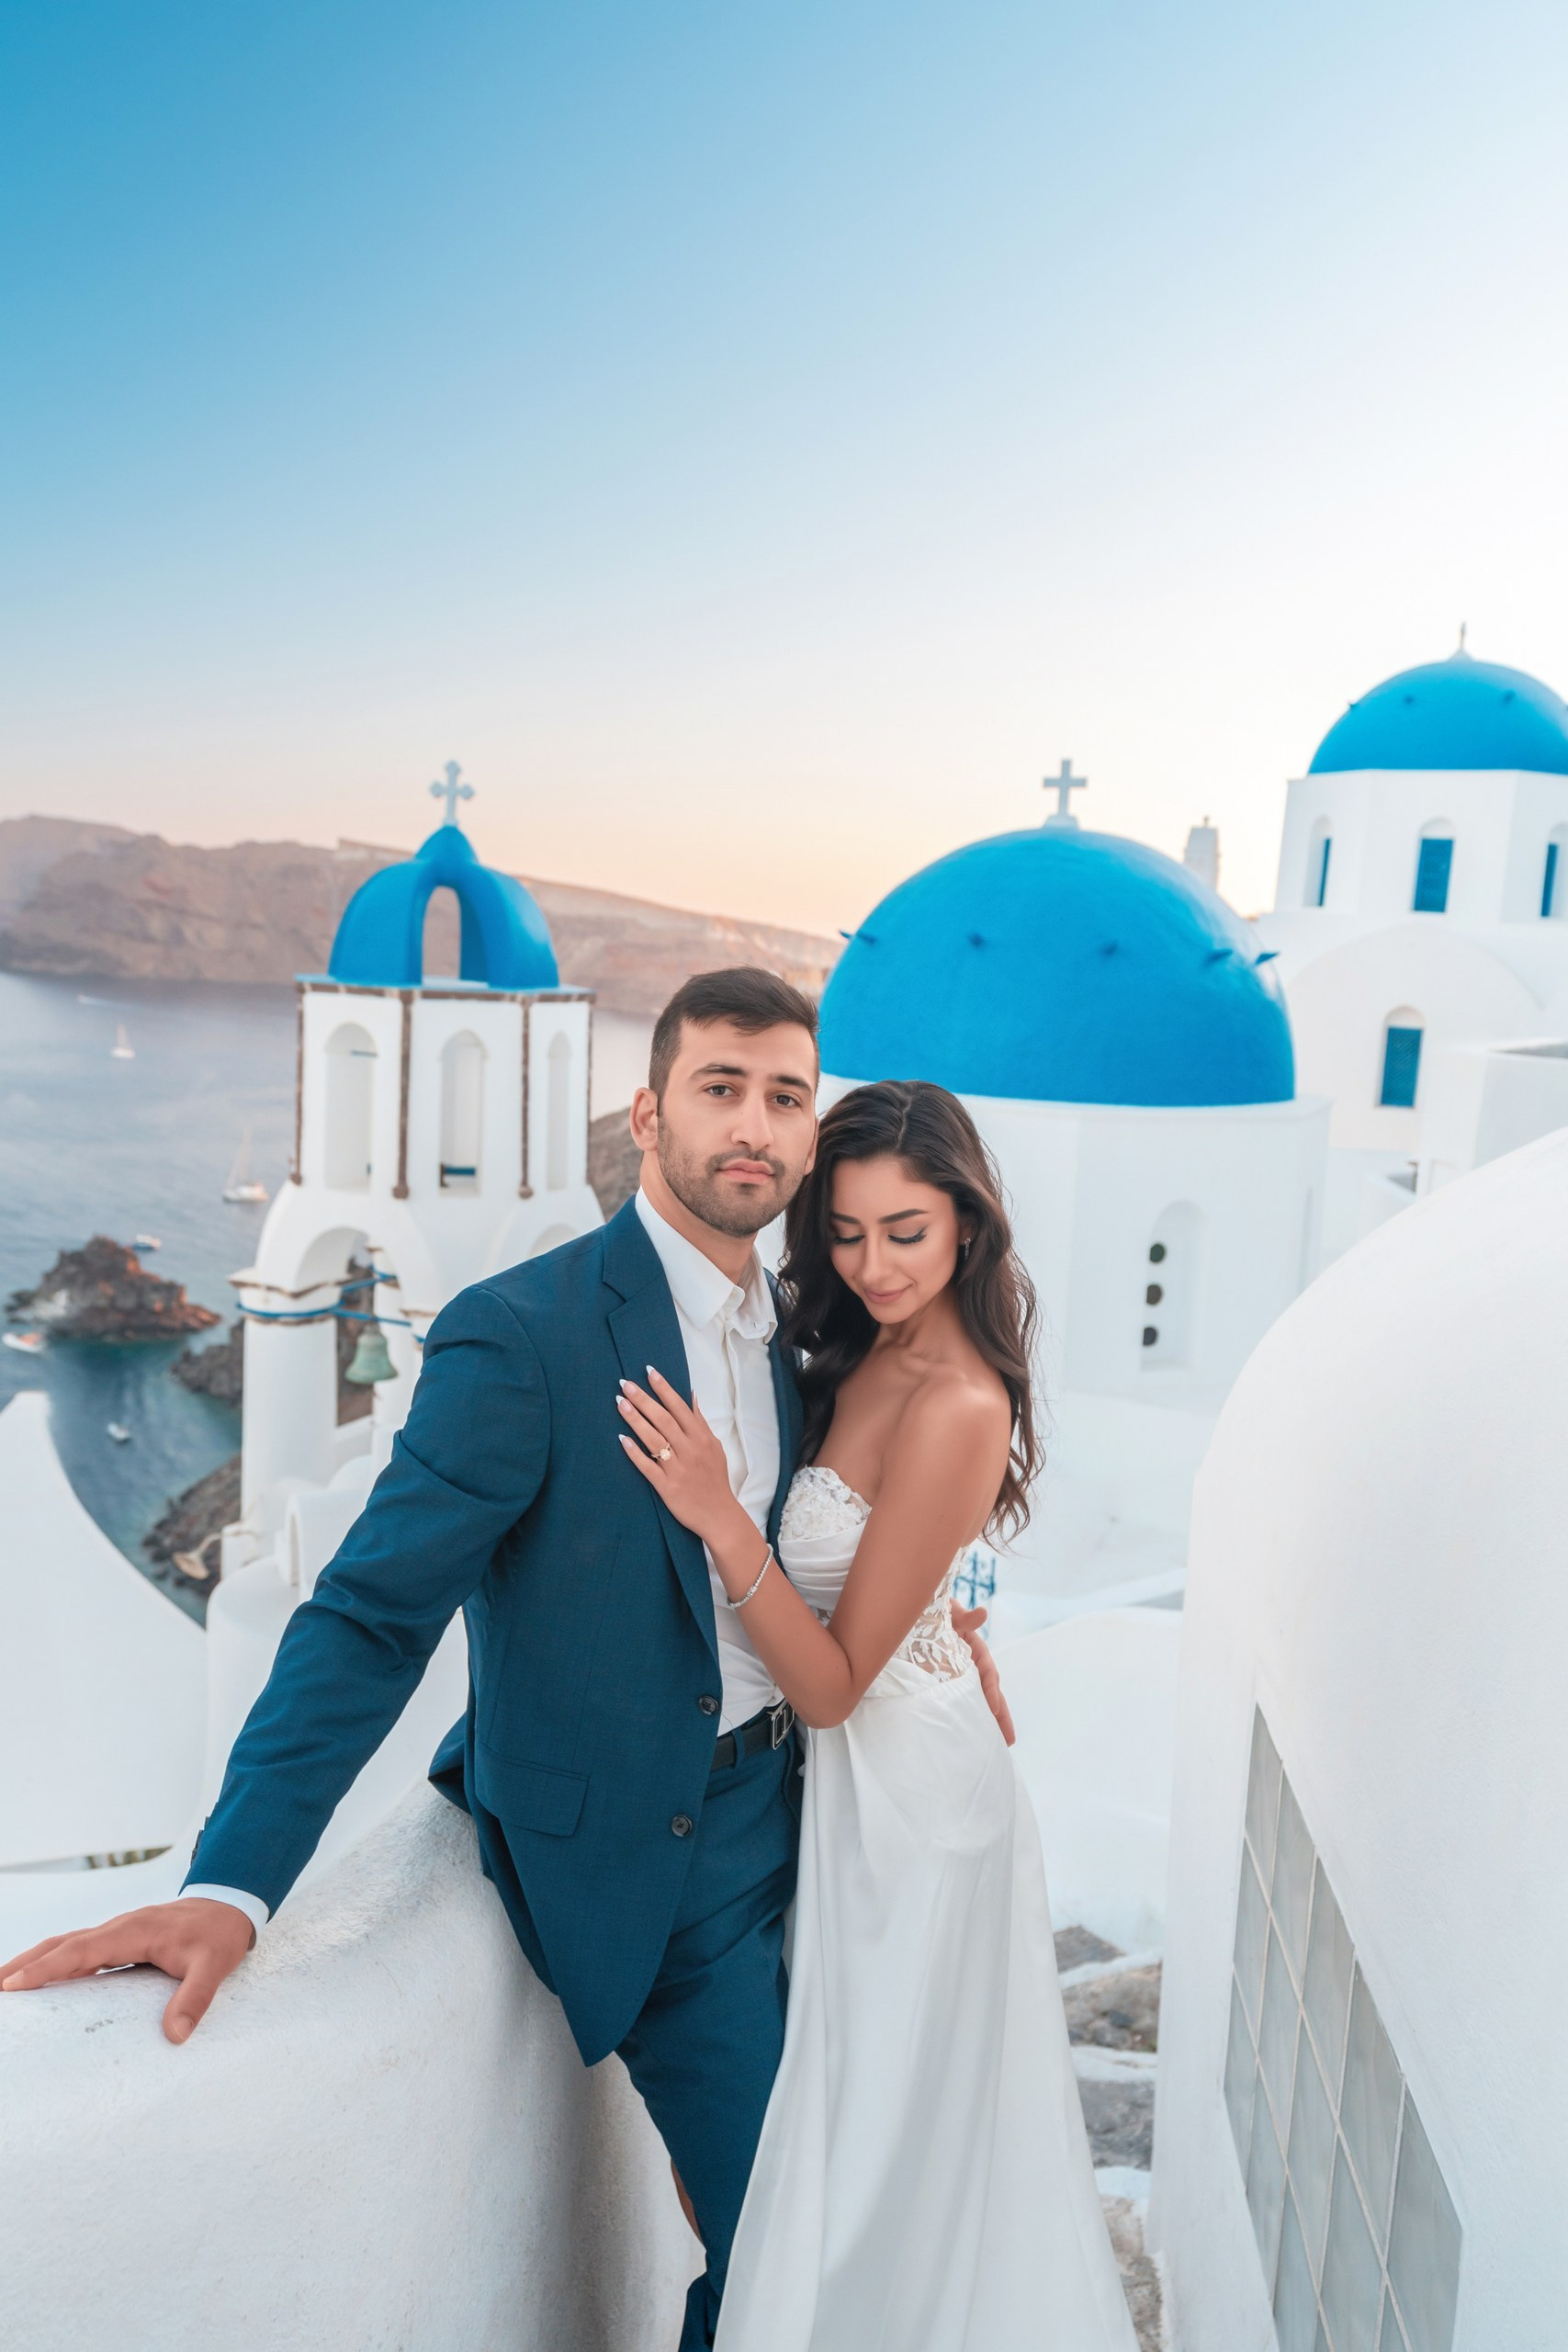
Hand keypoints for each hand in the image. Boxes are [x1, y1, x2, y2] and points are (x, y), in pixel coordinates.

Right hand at [0, 1897, 255, 2043]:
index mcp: (132, 1931)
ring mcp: (117, 1932)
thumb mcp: (215, 1965)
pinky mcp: (121, 1939)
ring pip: (67, 1945)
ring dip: (34, 1961)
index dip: (44, 1968)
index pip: (78, 1951)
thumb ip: (195, 1998)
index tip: (12, 1984)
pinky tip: (41, 1978)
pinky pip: (80, 1949)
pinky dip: (55, 1961)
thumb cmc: (219, 1935)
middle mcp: (118, 1928)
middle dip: (24, 1964)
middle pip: (61, 1944)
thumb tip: (175, 2035)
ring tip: (3, 1983)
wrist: (229, 1906)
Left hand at [617, 1367, 739, 1549]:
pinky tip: (622, 1438)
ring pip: (654, 1439)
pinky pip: (647, 1466)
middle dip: (644, 1399)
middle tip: (625, 1383)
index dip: (664, 1388)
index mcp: (701, 1439)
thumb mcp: (715, 1447)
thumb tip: (692, 1396)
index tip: (649, 1371)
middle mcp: (689, 1450)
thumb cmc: (715, 1479)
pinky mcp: (667, 1487)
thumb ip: (701, 1422)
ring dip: (635, 1419)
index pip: (680, 1408)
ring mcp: (677, 1469)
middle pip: (663, 1419)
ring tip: (620, 1403)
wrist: (719, 1514)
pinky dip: (635, 1452)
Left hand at [952, 1604, 1015, 1746]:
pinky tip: (969, 1734)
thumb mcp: (951, 1613)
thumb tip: (982, 1613)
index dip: (992, 1690)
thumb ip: (964, 1617)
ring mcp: (962, 1675)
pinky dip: (968, 1716)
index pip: (988, 1672)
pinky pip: (961, 1701)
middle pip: (990, 1692)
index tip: (994, 1708)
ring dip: (989, 1721)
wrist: (921, 1614)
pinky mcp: (948, 1683)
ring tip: (996, 1745)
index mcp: (976, 1649)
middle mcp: (973, 1665)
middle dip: (1001, 1716)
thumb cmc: (939, 1612)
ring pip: (978, 1700)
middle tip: (1008, 1740)